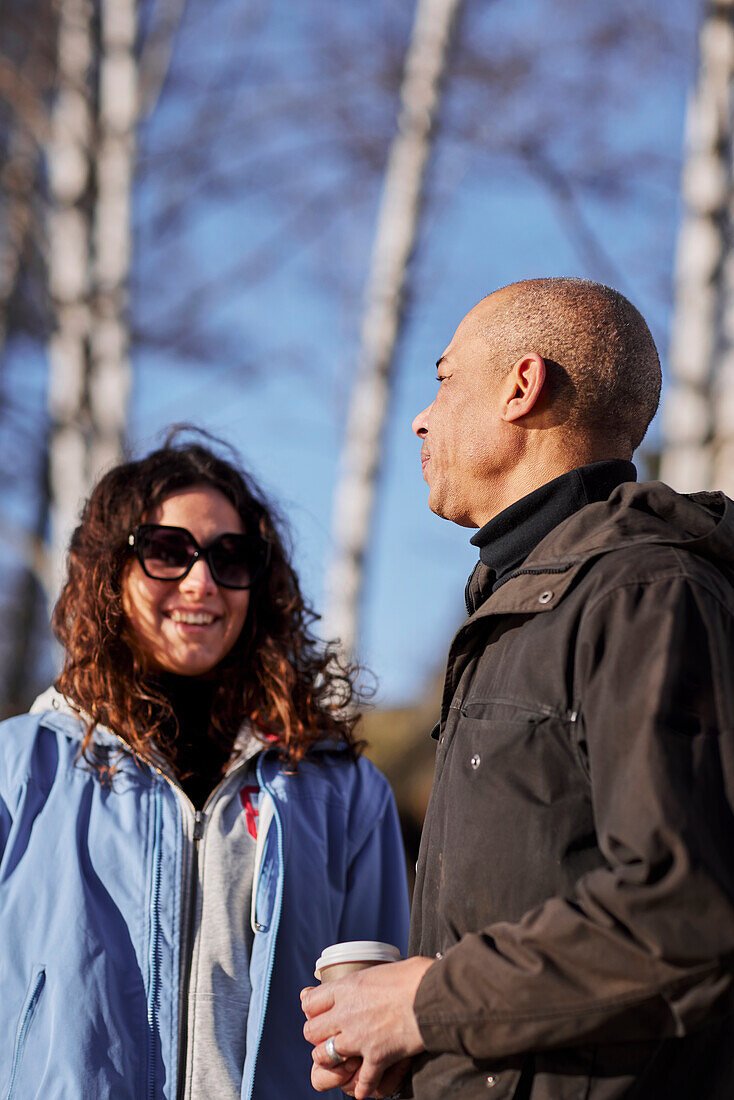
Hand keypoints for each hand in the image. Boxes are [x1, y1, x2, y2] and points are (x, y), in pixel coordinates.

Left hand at [301, 956, 433, 1098]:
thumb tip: (372, 980)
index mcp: (346, 988)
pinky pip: (362, 1081)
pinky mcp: (377, 1057)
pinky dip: (364, 1087)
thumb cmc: (414, 975)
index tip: (322, 1012)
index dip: (314, 1009)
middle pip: (311, 1031)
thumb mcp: (380, 969)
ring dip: (333, 1061)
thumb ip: (366, 980)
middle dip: (319, 1036)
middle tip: (331, 1036)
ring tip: (343, 1060)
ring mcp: (359, 1037)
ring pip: (324, 1057)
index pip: (310, 1002)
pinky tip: (365, 1089)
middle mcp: (346, 1013)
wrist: (434, 993)